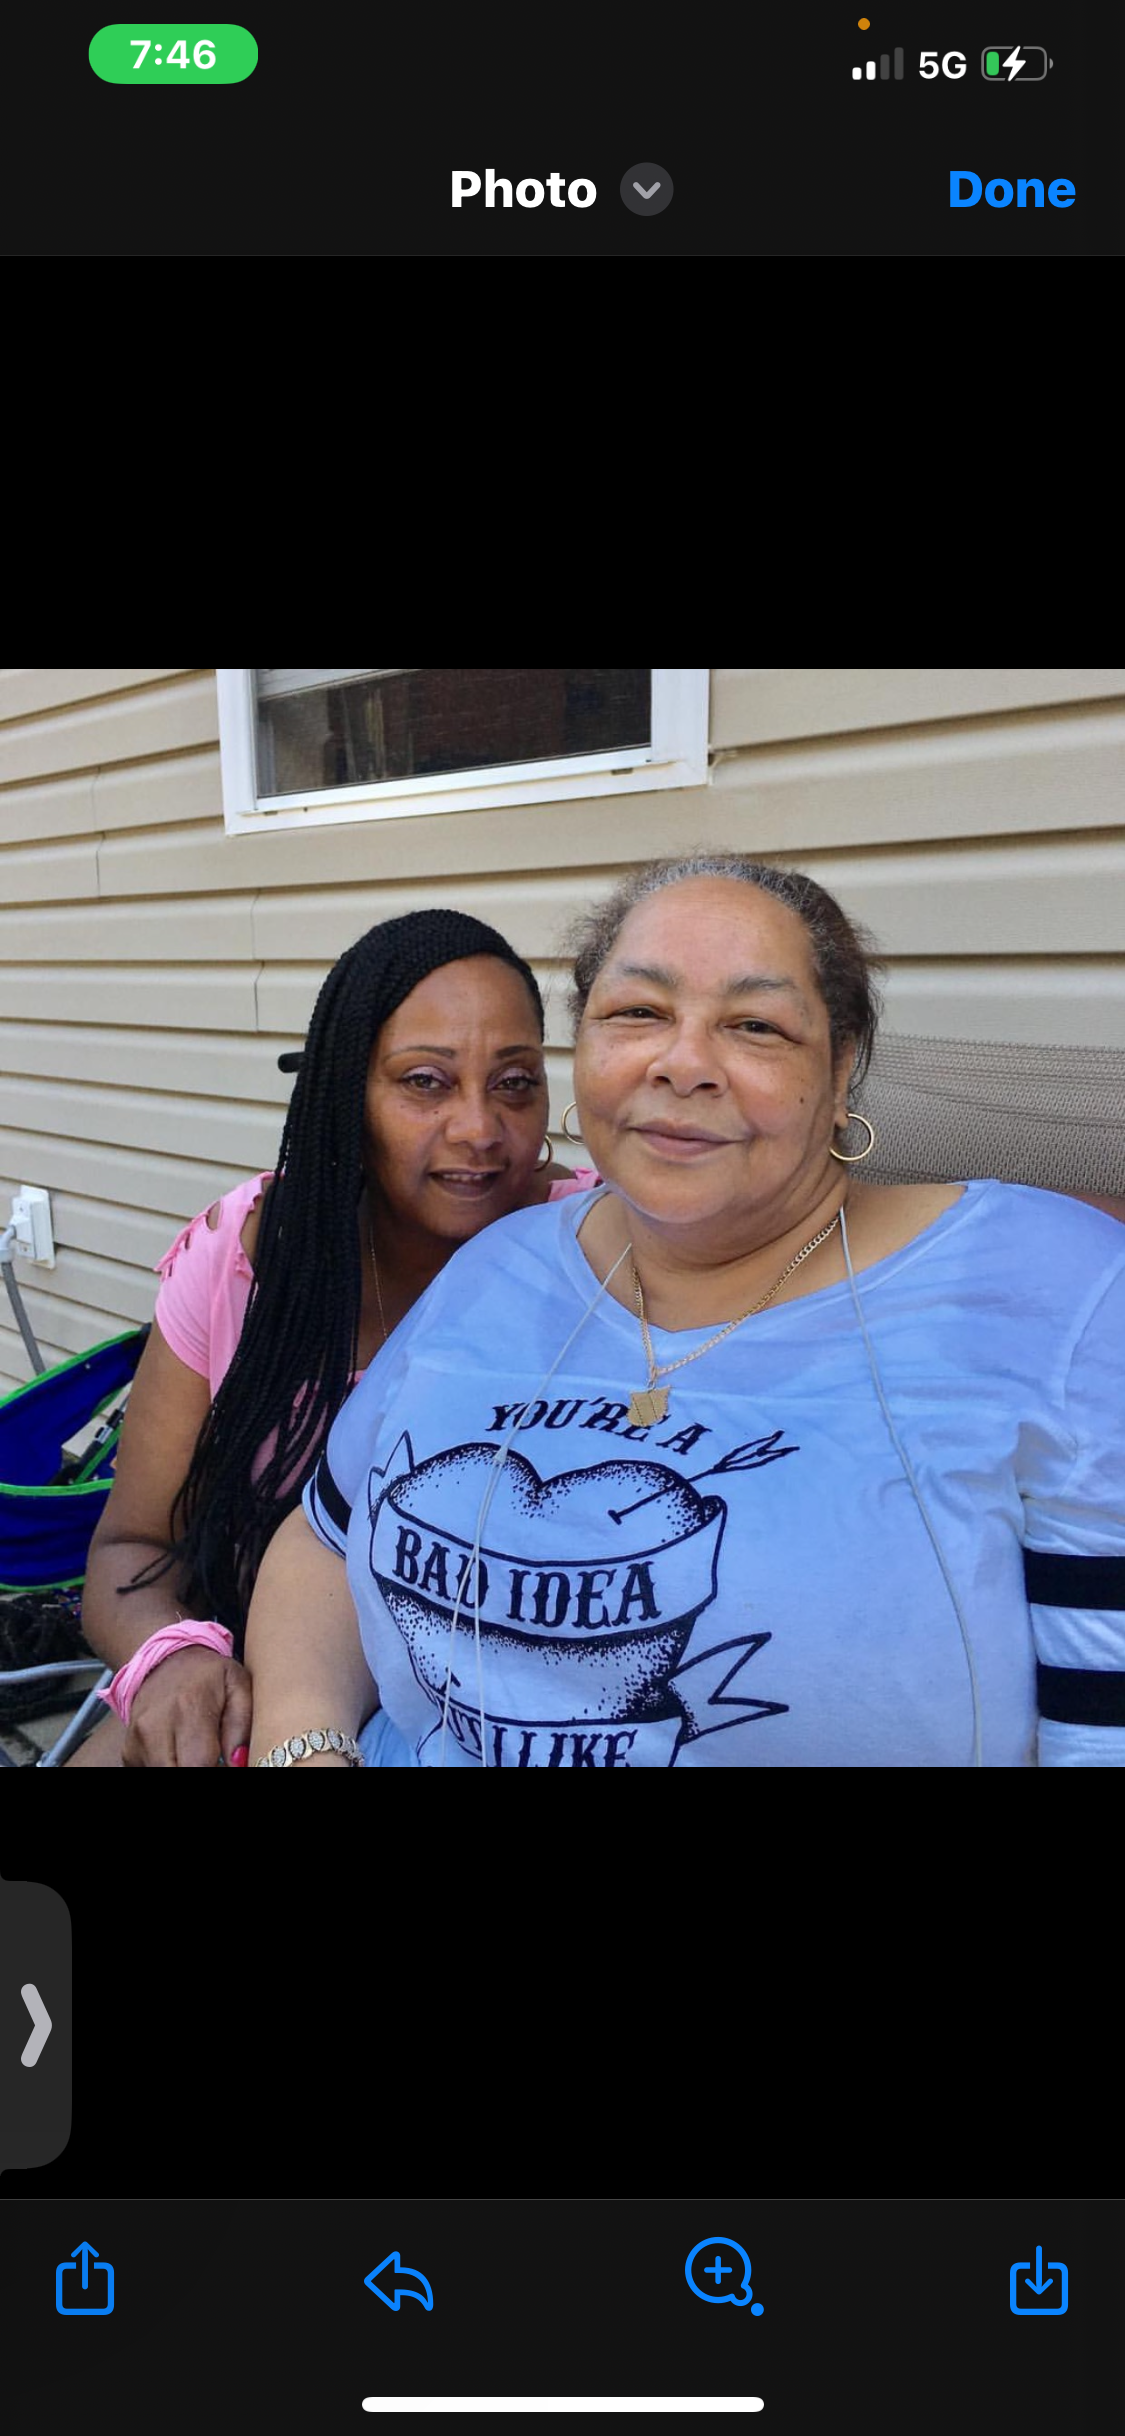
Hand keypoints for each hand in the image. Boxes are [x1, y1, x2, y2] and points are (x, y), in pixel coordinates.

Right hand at [121, 1646, 252, 1767]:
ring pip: (164, 1774)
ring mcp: (137, 1741)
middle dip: (201, 1770)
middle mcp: (156, 1727)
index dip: (218, 1771)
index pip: (200, 1765)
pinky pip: (152, 1770)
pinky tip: (180, 1752)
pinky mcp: (128, 1751)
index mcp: (188, 1709)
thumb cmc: (208, 1675)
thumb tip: (238, 1762)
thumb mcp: (237, 1685)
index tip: (225, 1761)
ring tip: (197, 1752)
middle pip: (179, 1774)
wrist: (164, 1661)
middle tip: (213, 1758)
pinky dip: (170, 1767)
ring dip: (185, 1768)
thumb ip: (241, 1726)